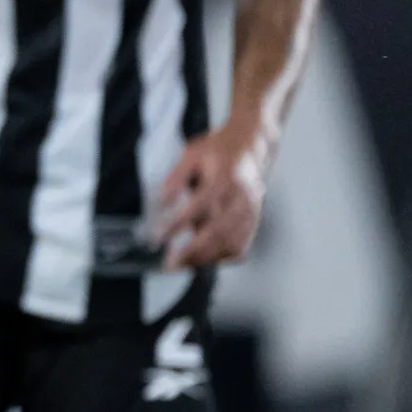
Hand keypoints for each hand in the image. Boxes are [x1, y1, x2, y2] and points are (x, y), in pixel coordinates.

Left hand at [148, 122, 269, 270]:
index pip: (201, 205)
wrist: (251, 148)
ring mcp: (251, 212)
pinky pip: (240, 249)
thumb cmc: (216, 152)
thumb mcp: (191, 155)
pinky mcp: (254, 223)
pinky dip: (220, 258)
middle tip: (169, 263)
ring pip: (231, 244)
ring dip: (204, 258)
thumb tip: (160, 204)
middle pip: (219, 231)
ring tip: (180, 263)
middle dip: (193, 251)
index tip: (158, 238)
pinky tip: (201, 258)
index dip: (179, 224)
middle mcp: (242, 197)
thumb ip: (175, 178)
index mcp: (226, 177)